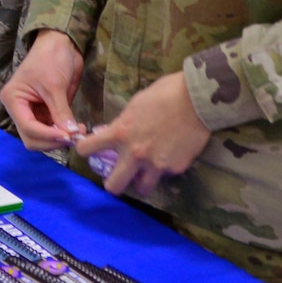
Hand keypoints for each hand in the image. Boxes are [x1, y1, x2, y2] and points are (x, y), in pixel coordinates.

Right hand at [0, 29, 87, 152]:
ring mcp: (33, 112)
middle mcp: (20, 109)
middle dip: (52, 140)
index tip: (68, 136)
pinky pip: (52, 130)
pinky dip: (64, 133)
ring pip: (42, 138)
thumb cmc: (51, 58)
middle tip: (74, 136)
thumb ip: (61, 112)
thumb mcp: (55, 86)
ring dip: (60, 139)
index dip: (47, 135)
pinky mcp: (46, 112)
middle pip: (32, 138)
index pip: (28, 128)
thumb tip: (71, 135)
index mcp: (13, 100)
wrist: (60, 43)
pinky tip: (76, 128)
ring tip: (78, 132)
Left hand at [75, 70, 211, 197]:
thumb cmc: (163, 94)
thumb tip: (118, 135)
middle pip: (113, 186)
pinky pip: (165, 175)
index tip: (89, 149)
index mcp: (119, 133)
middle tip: (117, 176)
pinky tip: (170, 154)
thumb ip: (124, 125)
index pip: (86, 149)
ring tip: (145, 171)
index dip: (85, 149)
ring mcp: (156, 164)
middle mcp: (135, 154)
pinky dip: (164, 168)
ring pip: (142, 188)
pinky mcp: (175, 168)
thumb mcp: (134, 106)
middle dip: (112, 183)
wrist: (196, 99)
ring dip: (141, 181)